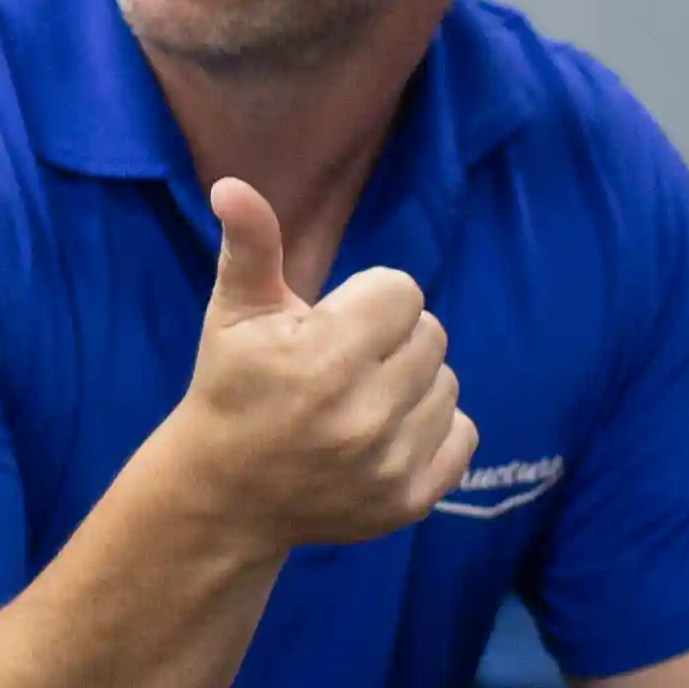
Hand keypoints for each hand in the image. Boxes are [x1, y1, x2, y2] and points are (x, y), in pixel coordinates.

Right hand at [179, 178, 475, 549]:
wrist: (225, 496)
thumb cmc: (232, 389)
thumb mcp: (234, 313)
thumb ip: (250, 246)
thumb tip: (233, 186)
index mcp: (324, 355)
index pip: (402, 292)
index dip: (367, 301)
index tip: (332, 324)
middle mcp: (364, 412)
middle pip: (430, 334)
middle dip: (391, 339)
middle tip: (345, 362)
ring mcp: (389, 462)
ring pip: (448, 383)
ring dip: (413, 383)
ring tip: (363, 399)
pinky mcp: (409, 501)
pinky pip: (463, 435)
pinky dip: (434, 429)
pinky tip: (387, 434)